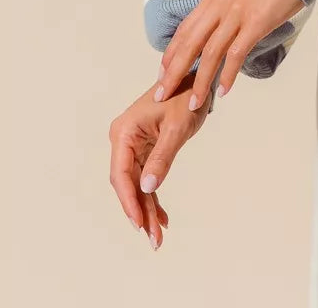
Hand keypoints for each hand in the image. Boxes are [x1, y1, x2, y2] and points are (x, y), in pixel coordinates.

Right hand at [108, 72, 209, 248]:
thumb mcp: (177, 127)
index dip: (128, 201)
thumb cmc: (187, 96)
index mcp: (124, 132)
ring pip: (137, 185)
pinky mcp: (145, 149)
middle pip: (128, 183)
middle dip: (140, 212)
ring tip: (158, 237)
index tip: (138, 224)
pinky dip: (154, 197)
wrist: (196, 77)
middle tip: (153, 240)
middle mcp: (124, 140)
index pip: (120, 174)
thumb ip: (162, 157)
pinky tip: (162, 218)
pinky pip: (147, 178)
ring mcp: (134, 146)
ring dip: (147, 209)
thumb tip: (147, 188)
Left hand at [152, 0, 305, 112]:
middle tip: (162, 94)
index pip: (185, 29)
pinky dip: (228, 74)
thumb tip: (217, 29)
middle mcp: (219, 4)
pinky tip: (223, 91)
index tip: (162, 73)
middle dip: (174, 72)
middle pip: (190, 43)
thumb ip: (224, 7)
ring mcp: (236, 14)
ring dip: (200, 81)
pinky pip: (236, 54)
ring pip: (210, 53)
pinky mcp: (256, 23)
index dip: (171, 53)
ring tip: (193, 104)